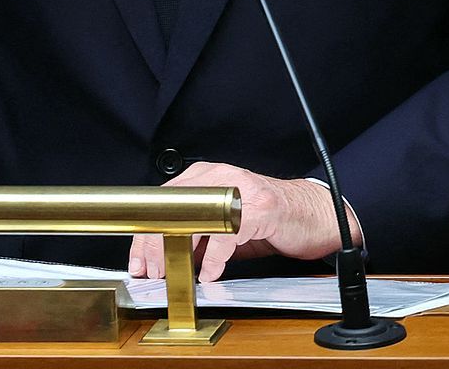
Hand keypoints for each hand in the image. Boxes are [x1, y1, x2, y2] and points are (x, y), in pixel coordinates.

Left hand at [127, 163, 361, 282]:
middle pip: (174, 209)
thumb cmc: (266, 218)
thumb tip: (164, 255)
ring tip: (175, 272)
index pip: (164, 201)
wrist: (310, 214)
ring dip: (179, 251)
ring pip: (196, 220)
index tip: (138, 259)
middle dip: (156, 244)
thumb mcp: (223, 223)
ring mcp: (241, 191)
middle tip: (152, 271)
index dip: (145, 233)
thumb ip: (196, 232)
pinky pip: (228, 235)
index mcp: (207, 175)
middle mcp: (222, 177)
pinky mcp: (261, 210)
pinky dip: (215, 258)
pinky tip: (211, 273)